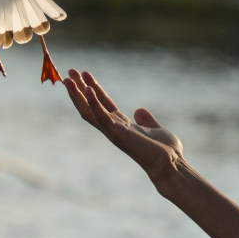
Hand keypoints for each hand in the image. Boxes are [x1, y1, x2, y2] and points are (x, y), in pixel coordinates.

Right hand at [64, 69, 183, 186]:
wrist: (170, 165)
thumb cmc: (165, 151)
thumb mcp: (156, 129)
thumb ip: (147, 120)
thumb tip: (139, 110)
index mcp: (121, 125)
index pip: (102, 104)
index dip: (93, 88)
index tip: (84, 74)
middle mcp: (113, 128)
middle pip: (90, 105)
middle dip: (79, 89)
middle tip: (69, 72)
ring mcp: (113, 131)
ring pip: (89, 111)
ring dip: (77, 95)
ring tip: (68, 79)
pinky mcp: (117, 133)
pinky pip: (101, 116)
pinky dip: (94, 103)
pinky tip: (88, 89)